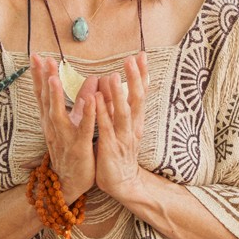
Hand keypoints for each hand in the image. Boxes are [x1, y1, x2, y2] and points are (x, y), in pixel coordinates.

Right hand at [33, 55, 97, 200]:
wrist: (70, 183)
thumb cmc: (73, 151)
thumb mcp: (77, 122)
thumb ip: (84, 100)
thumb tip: (93, 79)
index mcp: (52, 120)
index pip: (43, 94)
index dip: (39, 76)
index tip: (36, 57)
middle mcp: (54, 127)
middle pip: (46, 100)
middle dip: (43, 80)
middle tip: (39, 59)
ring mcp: (64, 138)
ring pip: (57, 114)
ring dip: (56, 96)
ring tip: (54, 78)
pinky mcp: (79, 148)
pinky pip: (82, 130)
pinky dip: (87, 115)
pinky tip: (92, 101)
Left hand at [93, 53, 147, 203]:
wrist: (123, 183)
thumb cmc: (119, 152)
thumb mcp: (122, 126)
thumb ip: (118, 106)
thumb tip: (116, 85)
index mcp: (134, 120)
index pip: (140, 93)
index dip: (141, 75)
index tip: (142, 55)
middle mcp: (131, 126)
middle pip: (136, 99)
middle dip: (134, 79)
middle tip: (132, 59)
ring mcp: (122, 137)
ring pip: (122, 113)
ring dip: (117, 94)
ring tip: (113, 76)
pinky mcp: (110, 148)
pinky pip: (106, 129)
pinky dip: (102, 114)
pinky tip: (96, 100)